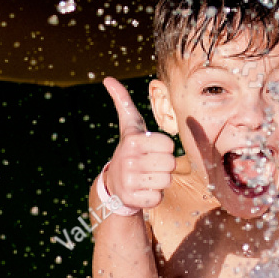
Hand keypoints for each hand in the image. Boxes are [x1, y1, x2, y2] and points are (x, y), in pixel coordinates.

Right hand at [102, 78, 175, 211]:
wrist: (114, 184)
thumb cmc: (130, 150)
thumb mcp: (128, 126)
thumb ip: (123, 102)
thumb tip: (107, 78)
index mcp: (132, 141)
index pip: (169, 145)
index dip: (164, 148)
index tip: (151, 149)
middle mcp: (129, 160)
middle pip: (170, 164)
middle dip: (164, 165)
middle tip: (150, 165)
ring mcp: (130, 181)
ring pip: (166, 181)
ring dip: (160, 181)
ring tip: (146, 177)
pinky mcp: (133, 199)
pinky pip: (158, 197)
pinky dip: (154, 195)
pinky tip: (143, 190)